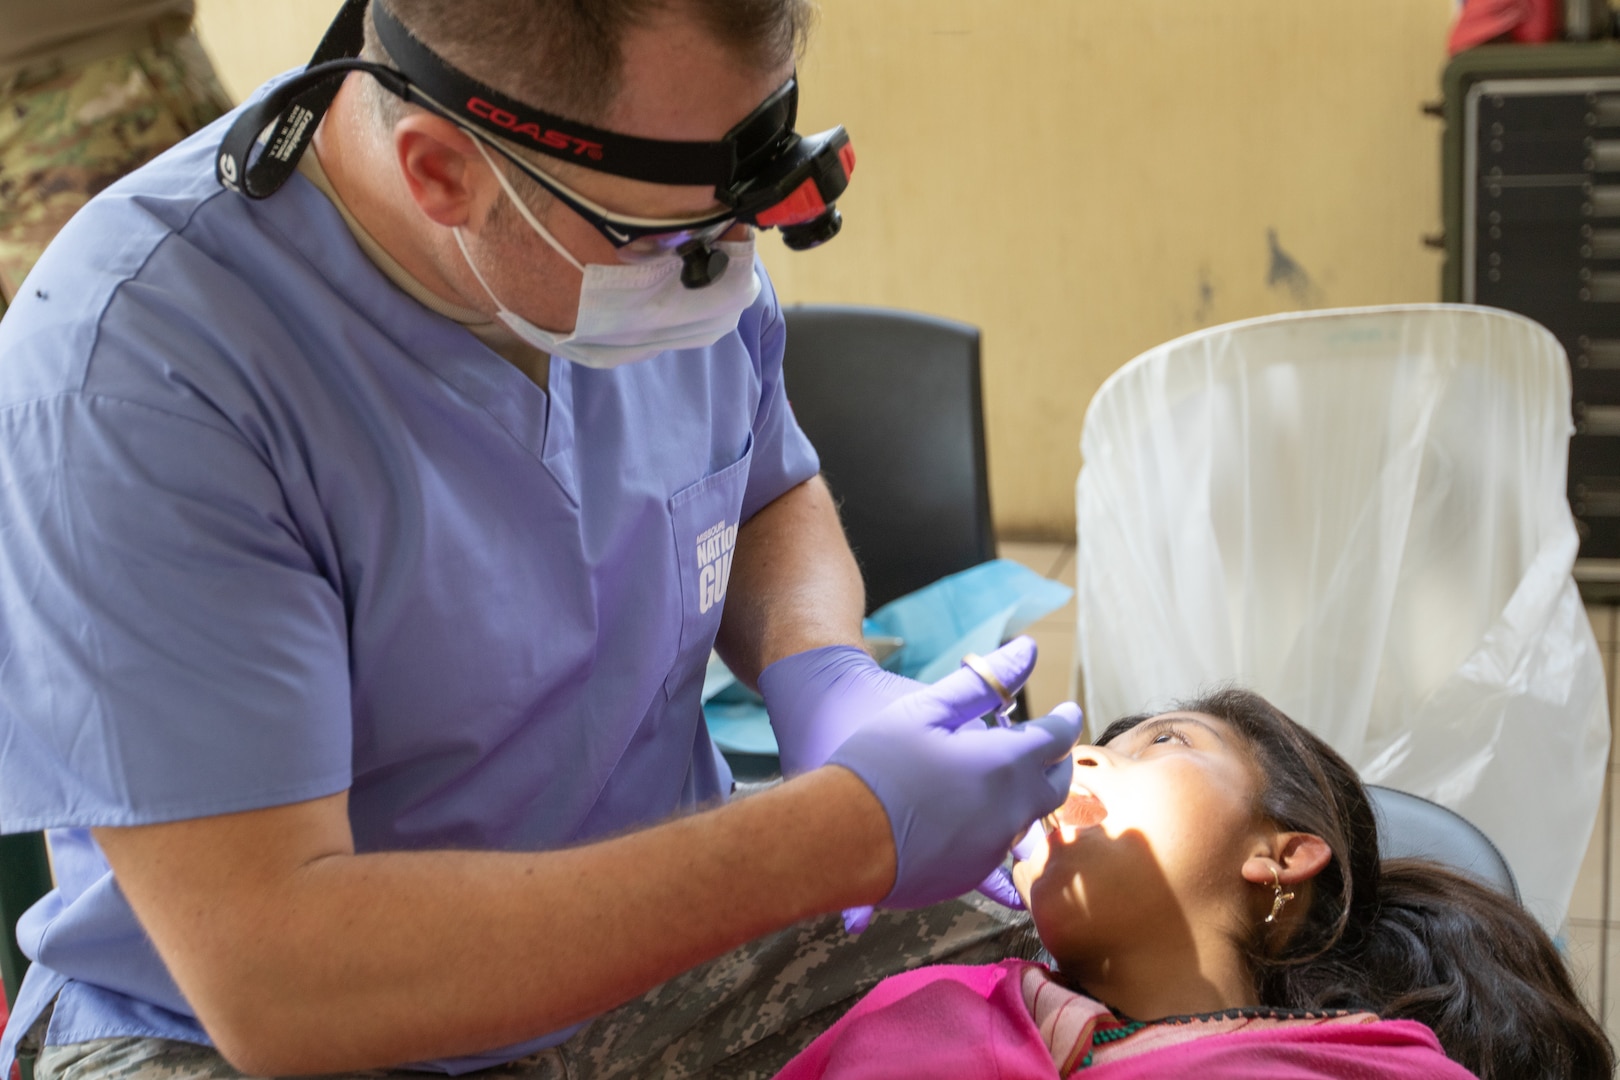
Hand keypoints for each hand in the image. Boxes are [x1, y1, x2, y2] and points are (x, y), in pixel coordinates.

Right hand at [764, 641, 1045, 931]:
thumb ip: (984, 681)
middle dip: (1055, 762)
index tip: (1066, 711)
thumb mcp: (926, 707)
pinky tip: (972, 817)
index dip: (1064, 720)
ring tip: (1005, 780)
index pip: (1056, 738)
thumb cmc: (876, 762)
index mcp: (1005, 763)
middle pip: (1056, 785)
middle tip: (1044, 747)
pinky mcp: (969, 877)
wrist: (834, 835)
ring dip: (1027, 797)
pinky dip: (997, 829)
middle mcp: (1010, 812)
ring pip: (1030, 821)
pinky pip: (999, 852)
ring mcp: (992, 849)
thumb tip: (1029, 649)